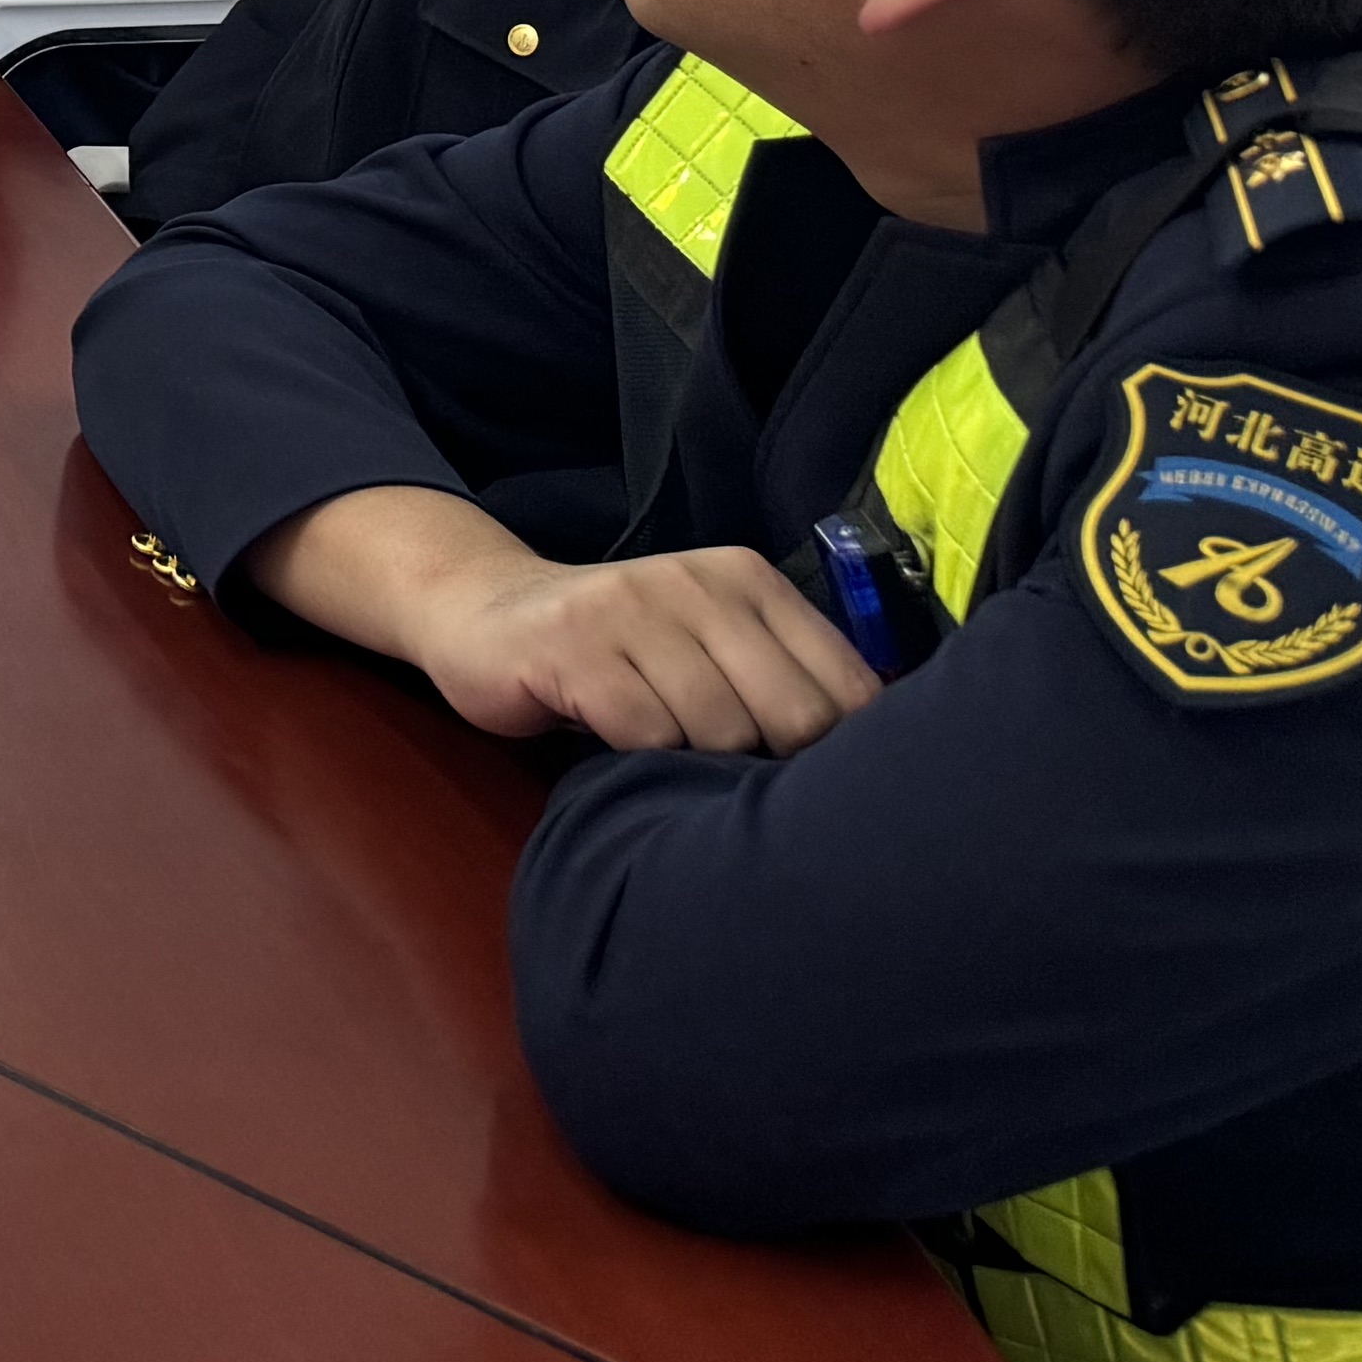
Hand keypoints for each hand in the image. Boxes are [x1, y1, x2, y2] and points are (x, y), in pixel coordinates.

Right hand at [258, 487, 880, 757]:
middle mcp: (694, 583)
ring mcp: (630, 609)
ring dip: (697, 763)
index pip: (846, 687)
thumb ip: (781, 677)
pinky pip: (645, 733)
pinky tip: (620, 748)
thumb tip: (879, 760)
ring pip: (720, 729)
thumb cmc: (616, 649)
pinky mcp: (571, 647)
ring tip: (667, 759)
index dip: (840, 754)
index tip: (801, 779)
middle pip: (793, 715)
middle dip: (771, 766)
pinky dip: (642, 759)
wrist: (482, 611)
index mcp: (745, 579)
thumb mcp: (706, 641)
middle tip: (730, 782)